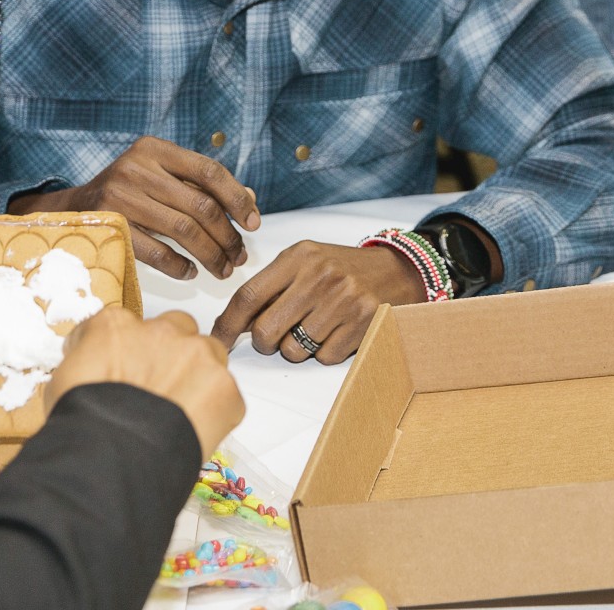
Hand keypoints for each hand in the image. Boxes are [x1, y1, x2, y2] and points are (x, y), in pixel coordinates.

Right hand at [12, 137, 260, 279]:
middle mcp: (137, 168)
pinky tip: (190, 272)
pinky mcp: (111, 226)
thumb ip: (201, 186)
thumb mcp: (161, 177)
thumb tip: (250, 201)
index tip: (254, 223)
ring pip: (183, 230)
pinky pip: (157, 252)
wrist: (74, 209)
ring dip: (210, 255)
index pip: (208, 170)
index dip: (237, 198)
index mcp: (154, 149)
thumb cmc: (129, 192)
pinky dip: (179, 266)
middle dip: (227, 235)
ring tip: (222, 269)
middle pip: (200, 205)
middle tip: (239, 256)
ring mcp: (121, 197)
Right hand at [47, 308, 243, 458]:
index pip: (125, 328)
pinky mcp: (225, 387)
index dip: (127, 354)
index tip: (125, 375)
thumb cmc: (82, 426)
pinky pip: (226, 395)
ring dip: (199, 376)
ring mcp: (197, 354)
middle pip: (174, 330)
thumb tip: (86, 374)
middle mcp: (159, 329)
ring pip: (207, 354)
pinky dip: (216, 413)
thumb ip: (83, 364)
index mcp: (114, 325)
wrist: (113, 460)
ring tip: (181, 415)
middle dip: (170, 355)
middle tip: (159, 393)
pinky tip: (194, 435)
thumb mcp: (62, 385)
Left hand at [212, 240, 422, 363]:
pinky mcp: (363, 323)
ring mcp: (343, 300)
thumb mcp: (304, 262)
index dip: (228, 323)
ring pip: (294, 350)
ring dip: (297, 348)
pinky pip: (324, 357)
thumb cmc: (341, 268)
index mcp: (298, 257)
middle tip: (275, 336)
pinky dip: (324, 351)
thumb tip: (236, 321)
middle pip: (267, 330)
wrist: (396, 271)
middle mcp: (319, 276)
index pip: (249, 295)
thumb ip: (271, 286)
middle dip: (265, 343)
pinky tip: (335, 331)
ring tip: (314, 327)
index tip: (217, 339)